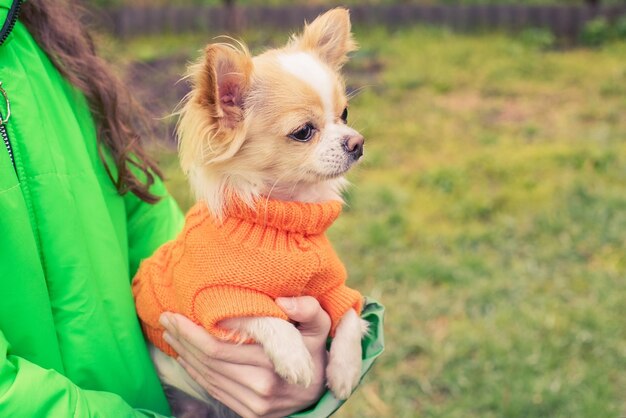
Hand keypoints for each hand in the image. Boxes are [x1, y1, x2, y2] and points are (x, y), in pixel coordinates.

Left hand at [159, 296, 330, 417]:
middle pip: (209, 360)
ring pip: (207, 375)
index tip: (177, 312)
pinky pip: (213, 390)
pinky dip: (195, 372)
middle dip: (183, 337)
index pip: (222, 345)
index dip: (194, 329)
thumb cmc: (315, 352)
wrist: (319, 393)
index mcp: (274, 363)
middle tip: (166, 318)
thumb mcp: (320, 328)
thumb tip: (283, 301)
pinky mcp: (247, 413)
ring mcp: (252, 404)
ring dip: (184, 353)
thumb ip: (308, 310)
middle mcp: (260, 387)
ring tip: (171, 333)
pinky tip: (185, 356)